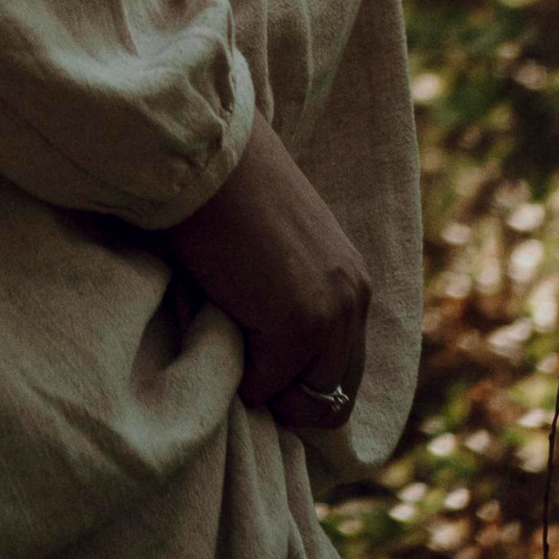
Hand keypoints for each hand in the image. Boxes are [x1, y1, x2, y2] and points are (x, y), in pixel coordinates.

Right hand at [163, 113, 370, 428]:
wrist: (203, 154)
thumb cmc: (221, 193)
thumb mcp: (277, 252)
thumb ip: (291, 296)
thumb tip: (270, 364)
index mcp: (351, 280)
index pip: (342, 373)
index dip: (295, 382)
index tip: (253, 363)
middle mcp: (354, 299)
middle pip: (332, 403)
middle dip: (283, 396)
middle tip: (237, 362)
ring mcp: (331, 314)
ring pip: (301, 404)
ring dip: (260, 384)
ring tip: (225, 333)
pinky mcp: (299, 325)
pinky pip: (260, 386)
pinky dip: (230, 368)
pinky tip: (212, 314)